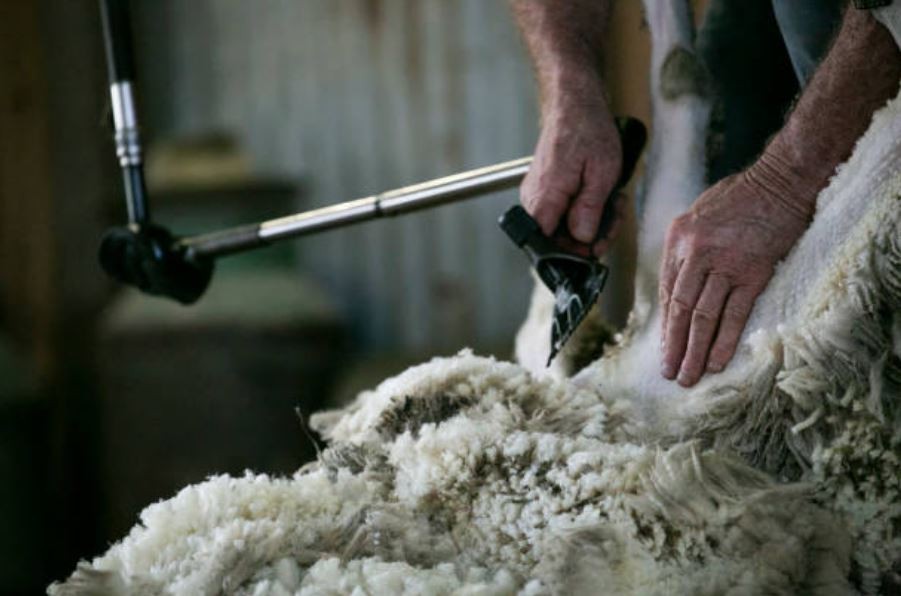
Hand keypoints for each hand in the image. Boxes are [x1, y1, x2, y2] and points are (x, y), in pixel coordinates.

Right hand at [520, 96, 622, 256]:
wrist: (573, 104)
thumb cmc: (587, 130)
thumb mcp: (601, 173)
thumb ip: (590, 210)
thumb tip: (583, 238)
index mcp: (544, 200)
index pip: (550, 248)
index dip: (575, 254)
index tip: (597, 246)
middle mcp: (534, 201)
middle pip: (559, 240)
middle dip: (591, 236)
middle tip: (614, 218)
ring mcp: (538, 196)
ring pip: (565, 227)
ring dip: (592, 222)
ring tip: (612, 202)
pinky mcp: (545, 190)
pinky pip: (563, 211)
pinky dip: (584, 209)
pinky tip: (600, 195)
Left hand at [659, 167, 813, 386]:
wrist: (781, 179)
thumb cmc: (741, 195)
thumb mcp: (698, 213)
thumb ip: (687, 247)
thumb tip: (679, 283)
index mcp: (677, 238)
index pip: (666, 290)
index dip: (665, 324)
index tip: (665, 347)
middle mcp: (695, 252)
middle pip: (679, 308)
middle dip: (673, 345)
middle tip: (669, 373)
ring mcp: (724, 263)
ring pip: (703, 316)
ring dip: (695, 351)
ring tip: (688, 377)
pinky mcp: (753, 272)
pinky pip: (734, 314)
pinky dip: (725, 341)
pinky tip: (716, 362)